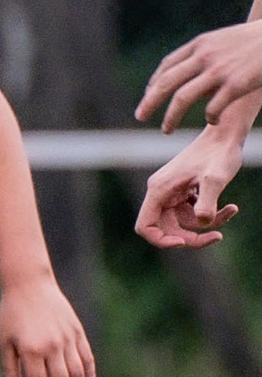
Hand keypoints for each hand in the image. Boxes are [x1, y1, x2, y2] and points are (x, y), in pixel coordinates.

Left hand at [0, 275, 95, 376]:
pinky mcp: (78, 333)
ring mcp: (68, 340)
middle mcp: (52, 348)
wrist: (29, 285)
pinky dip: (90, 376)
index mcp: (31, 351)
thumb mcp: (4, 342)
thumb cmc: (12, 315)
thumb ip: (9, 370)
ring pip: (78, 375)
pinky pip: (88, 359)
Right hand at [134, 127, 242, 249]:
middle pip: (166, 229)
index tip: (183, 242)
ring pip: (183, 222)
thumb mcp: (216, 178)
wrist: (226, 134)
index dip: (161, 240)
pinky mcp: (184, 192)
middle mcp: (161, 192)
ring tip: (231, 210)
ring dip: (208, 223)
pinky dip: (211, 214)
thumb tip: (203, 222)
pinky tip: (230, 207)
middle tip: (217, 236)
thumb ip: (207, 201)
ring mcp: (172, 193)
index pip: (145, 226)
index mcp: (159, 190)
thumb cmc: (220, 152)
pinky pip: (193, 213)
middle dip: (191, 237)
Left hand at [135, 19, 261, 130]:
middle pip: (166, 82)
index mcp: (201, 44)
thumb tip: (195, 79)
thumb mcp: (226, 40)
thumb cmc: (257, 40)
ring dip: (170, 117)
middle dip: (149, 102)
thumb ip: (207, 55)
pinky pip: (213, 107)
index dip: (155, 83)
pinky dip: (208, 117)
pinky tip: (211, 122)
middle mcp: (204, 56)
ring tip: (166, 129)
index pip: (167, 65)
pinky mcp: (236, 84)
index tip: (149, 96)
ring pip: (182, 98)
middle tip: (140, 117)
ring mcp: (219, 70)